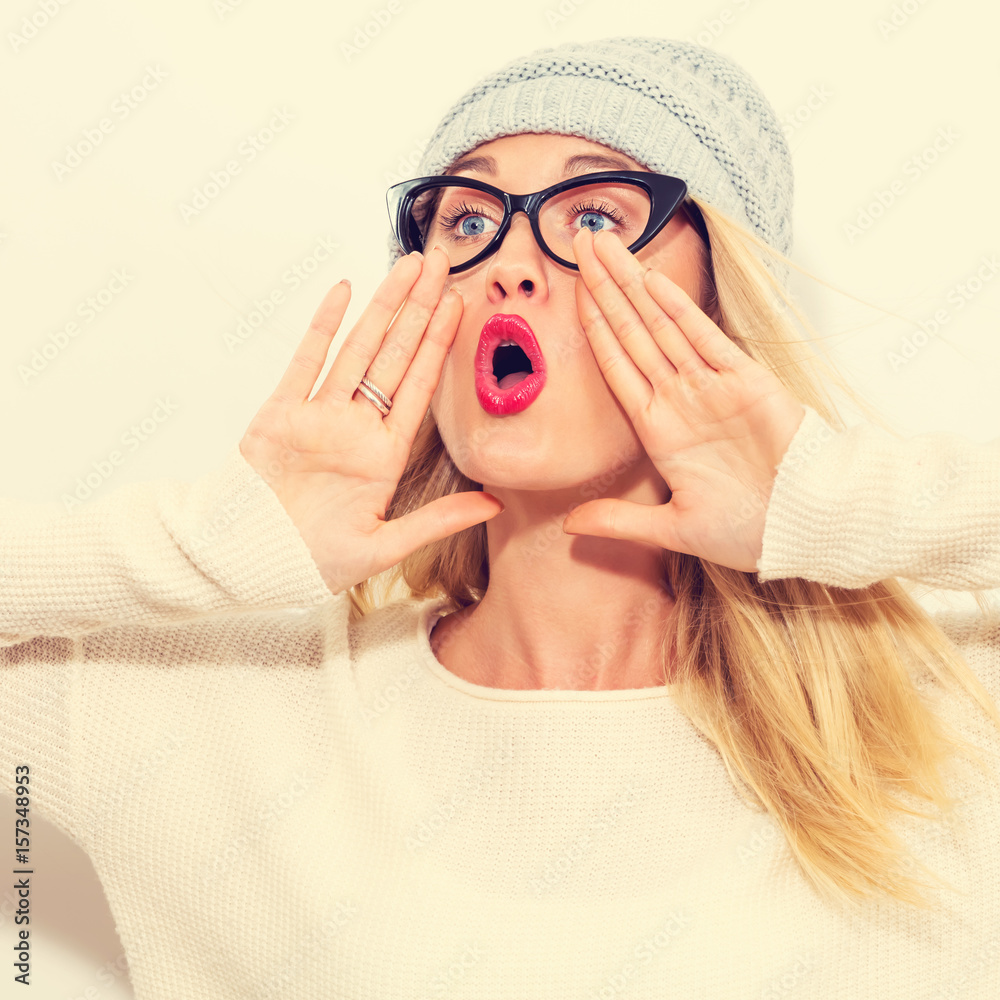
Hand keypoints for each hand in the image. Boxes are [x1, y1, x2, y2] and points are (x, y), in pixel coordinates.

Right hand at [239, 246, 503, 594]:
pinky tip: (344, 291)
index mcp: (383, 456)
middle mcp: (356, 427)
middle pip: (395, 356)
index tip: (459, 306)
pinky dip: (323, 326)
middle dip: (419, 309)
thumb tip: (494, 503)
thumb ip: (438, 520)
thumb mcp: (384, 545)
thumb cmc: (313, 561)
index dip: (439, 345)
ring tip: (407, 267)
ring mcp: (319, 415)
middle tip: (442, 263)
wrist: (249, 560)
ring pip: (357, 349)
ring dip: (382, 307)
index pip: (418, 387)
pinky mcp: (280, 412)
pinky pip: (305, 361)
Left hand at [562, 227, 804, 572]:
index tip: (570, 291)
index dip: (593, 326)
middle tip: (581, 241)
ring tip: (606, 245)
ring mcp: (711, 386)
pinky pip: (705, 340)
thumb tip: (568, 526)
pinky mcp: (746, 381)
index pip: (616, 365)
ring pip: (662, 325)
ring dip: (632, 284)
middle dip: (605, 287)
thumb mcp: (674, 529)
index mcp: (658, 429)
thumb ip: (620, 521)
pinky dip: (680, 311)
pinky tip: (652, 281)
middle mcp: (679, 398)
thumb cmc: (748, 530)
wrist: (808, 527)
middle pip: (633, 331)